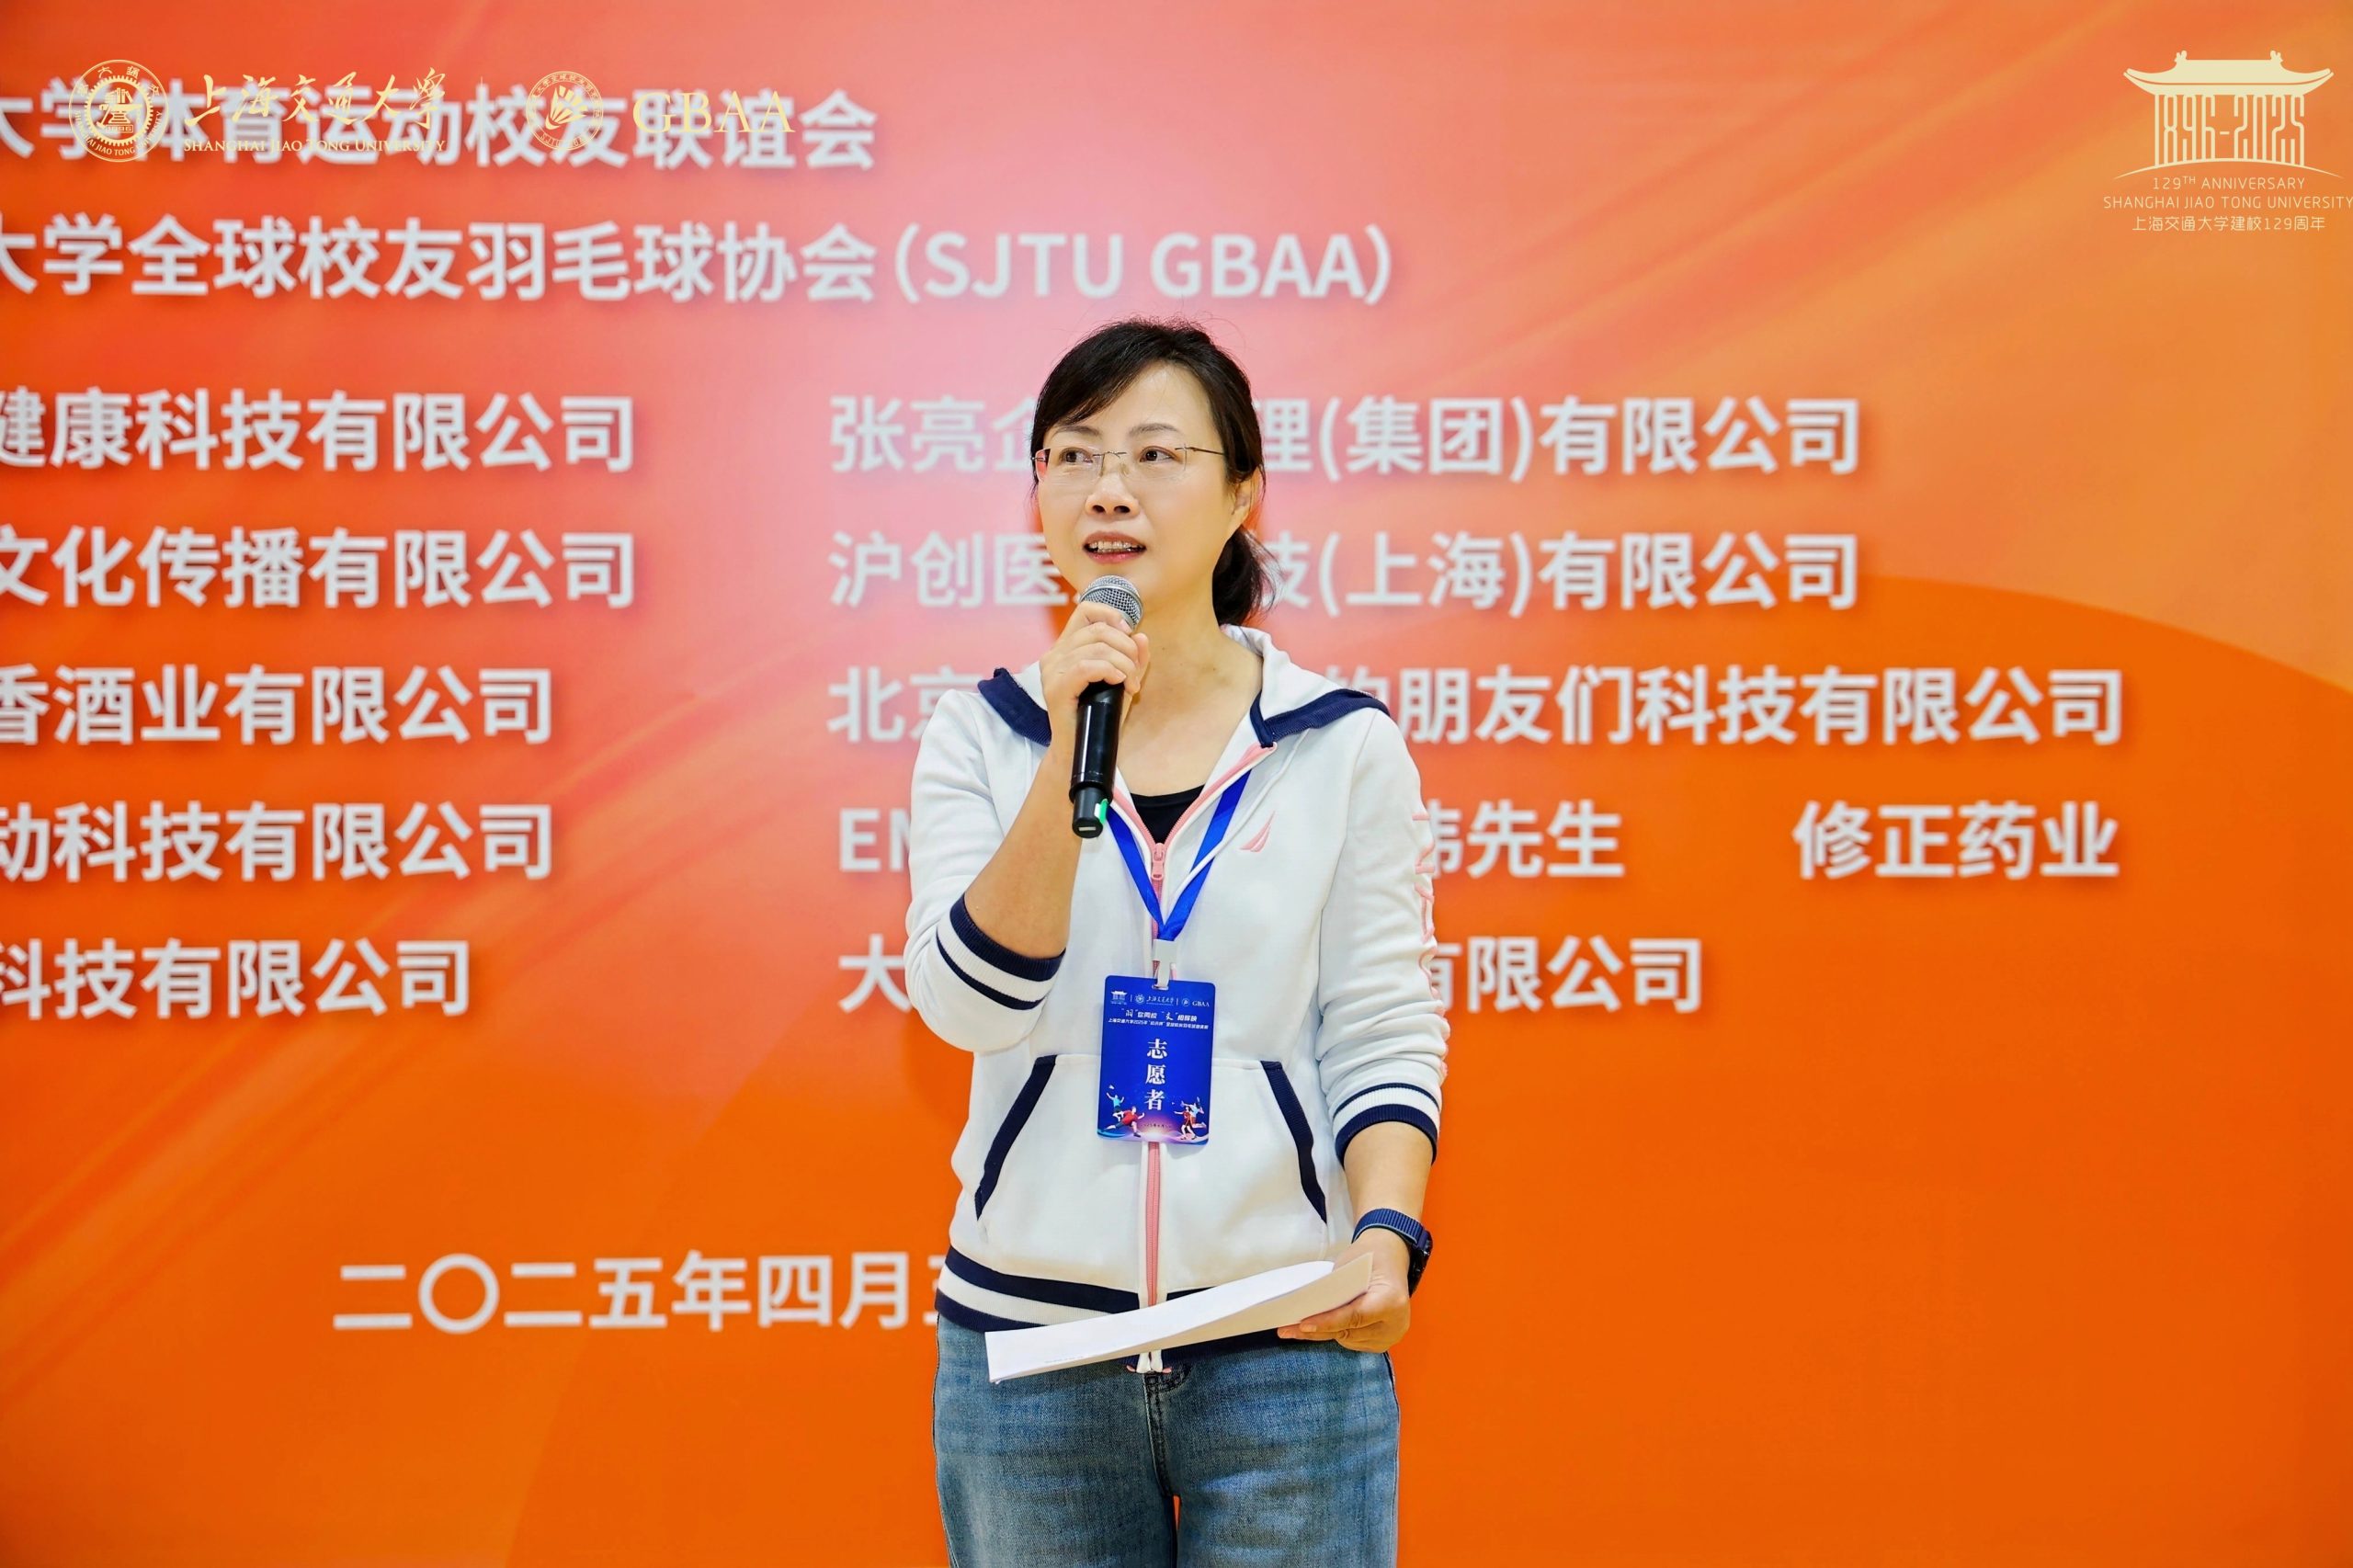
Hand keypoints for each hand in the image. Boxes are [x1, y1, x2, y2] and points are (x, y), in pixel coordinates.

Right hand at [1039, 599, 1150, 750]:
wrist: (1082, 751)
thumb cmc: (1100, 717)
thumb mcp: (1123, 682)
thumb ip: (1133, 659)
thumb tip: (1141, 636)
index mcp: (1066, 648)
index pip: (1085, 610)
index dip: (1112, 616)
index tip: (1129, 636)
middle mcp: (1054, 655)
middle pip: (1097, 629)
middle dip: (1126, 647)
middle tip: (1135, 671)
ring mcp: (1051, 671)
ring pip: (1096, 647)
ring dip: (1123, 664)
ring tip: (1130, 683)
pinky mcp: (1055, 688)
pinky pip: (1086, 666)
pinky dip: (1110, 670)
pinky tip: (1120, 683)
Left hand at [1277, 1229, 1411, 1352]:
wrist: (1392, 1260)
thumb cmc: (1371, 1257)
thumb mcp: (1353, 1264)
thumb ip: (1336, 1288)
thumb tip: (1308, 1306)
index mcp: (1392, 1300)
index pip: (1355, 1316)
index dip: (1328, 1321)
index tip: (1304, 1324)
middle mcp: (1396, 1324)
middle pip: (1348, 1332)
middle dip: (1317, 1329)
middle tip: (1286, 1329)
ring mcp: (1390, 1336)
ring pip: (1347, 1340)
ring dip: (1322, 1334)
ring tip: (1293, 1330)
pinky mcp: (1382, 1343)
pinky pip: (1352, 1342)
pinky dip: (1333, 1335)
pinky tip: (1313, 1330)